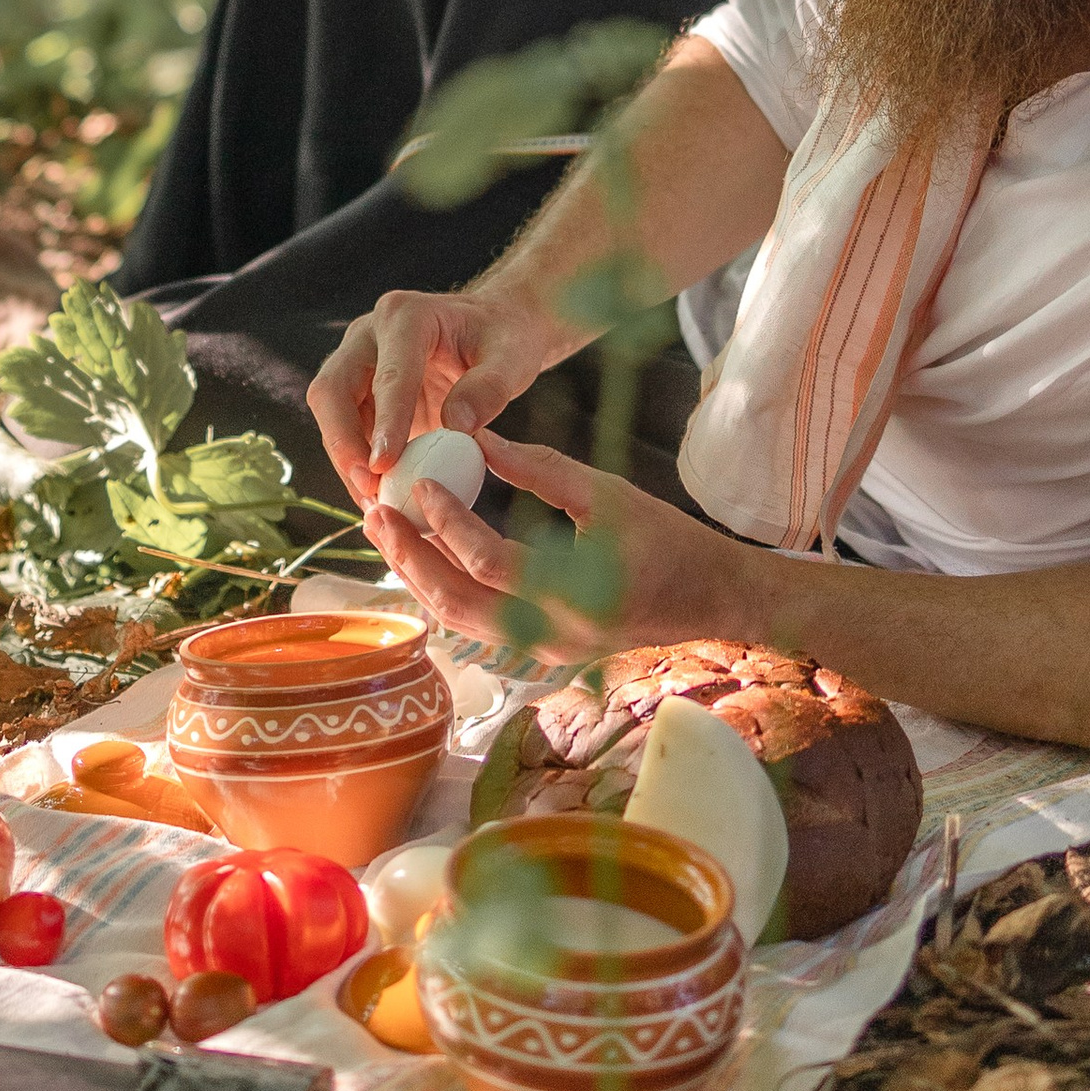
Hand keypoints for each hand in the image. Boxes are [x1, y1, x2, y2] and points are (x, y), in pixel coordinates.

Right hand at [308, 289, 561, 505]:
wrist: (493, 329)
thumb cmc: (503, 338)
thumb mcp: (512, 358)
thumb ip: (489, 388)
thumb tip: (455, 427)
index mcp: (406, 316)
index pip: (388, 374)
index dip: (384, 421)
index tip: (384, 465)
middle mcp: (369, 335)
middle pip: (332, 389)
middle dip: (343, 443)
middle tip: (369, 489)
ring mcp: (358, 362)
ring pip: (330, 414)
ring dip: (346, 461)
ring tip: (376, 503)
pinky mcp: (358, 391)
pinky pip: (344, 430)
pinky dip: (356, 465)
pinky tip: (379, 495)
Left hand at [361, 428, 755, 669]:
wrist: (713, 599)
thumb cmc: (669, 540)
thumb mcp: (608, 493)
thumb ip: (540, 468)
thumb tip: (475, 438)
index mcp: (573, 595)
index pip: (488, 561)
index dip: (447, 522)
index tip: (420, 482)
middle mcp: (551, 637)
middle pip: (457, 604)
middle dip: (410, 558)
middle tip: (376, 513)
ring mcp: (544, 652)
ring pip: (459, 622)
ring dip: (419, 577)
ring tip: (388, 533)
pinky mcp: (542, 652)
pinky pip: (478, 625)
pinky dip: (445, 591)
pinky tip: (424, 557)